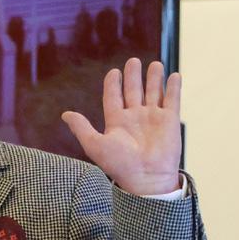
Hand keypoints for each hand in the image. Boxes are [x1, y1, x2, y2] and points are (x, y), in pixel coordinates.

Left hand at [61, 58, 181, 195]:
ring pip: (153, 92)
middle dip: (133, 76)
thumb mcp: (95, 145)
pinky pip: (172, 100)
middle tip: (133, 61)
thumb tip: (65, 115)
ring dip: (154, 78)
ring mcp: (153, 118)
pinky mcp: (169, 121)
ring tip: (155, 65)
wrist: (146, 178)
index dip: (113, 84)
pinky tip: (174, 75)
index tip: (113, 72)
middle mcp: (135, 118)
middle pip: (133, 91)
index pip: (114, 97)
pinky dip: (173, 87)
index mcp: (117, 122)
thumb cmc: (119, 165)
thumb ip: (81, 128)